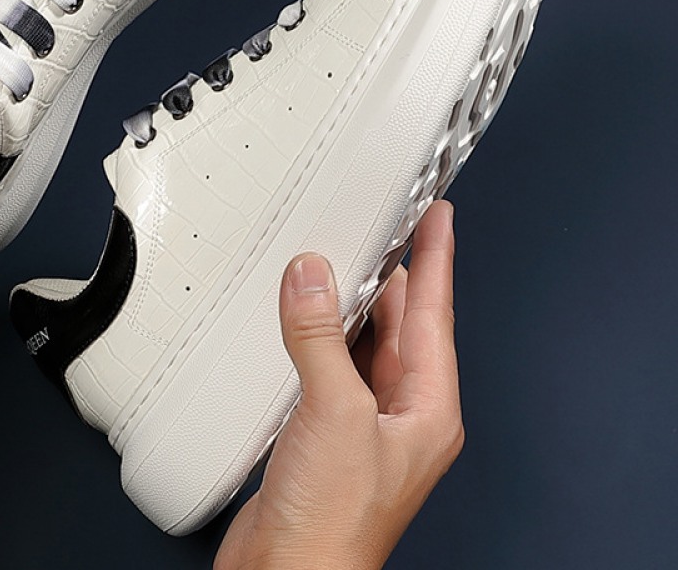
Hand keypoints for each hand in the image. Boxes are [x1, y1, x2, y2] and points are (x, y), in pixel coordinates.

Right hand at [215, 200, 462, 569]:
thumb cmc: (333, 527)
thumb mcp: (335, 415)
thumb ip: (321, 339)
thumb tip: (313, 278)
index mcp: (426, 410)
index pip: (434, 314)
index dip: (437, 258)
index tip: (440, 217)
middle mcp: (399, 414)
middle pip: (400, 323)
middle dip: (389, 273)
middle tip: (381, 224)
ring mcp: (361, 423)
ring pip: (361, 341)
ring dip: (348, 301)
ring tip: (339, 258)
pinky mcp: (323, 431)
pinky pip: (327, 362)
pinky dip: (316, 331)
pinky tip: (302, 316)